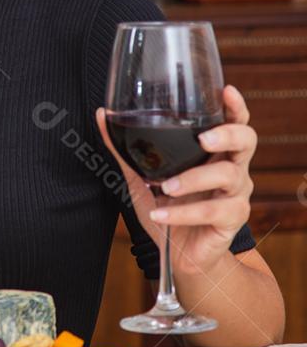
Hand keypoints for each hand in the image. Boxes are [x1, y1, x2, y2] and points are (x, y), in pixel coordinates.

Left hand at [96, 85, 256, 277]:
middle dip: (227, 134)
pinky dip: (182, 213)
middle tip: (203, 139)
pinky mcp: (232, 219)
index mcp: (215, 151)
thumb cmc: (167, 208)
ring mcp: (236, 194)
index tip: (226, 91)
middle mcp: (232, 167)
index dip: (235, 106)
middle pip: (246, 140)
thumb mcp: (140, 176)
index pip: (234, 122)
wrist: (179, 255)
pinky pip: (212, 211)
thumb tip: (101, 115)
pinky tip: (159, 214)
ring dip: (194, 179)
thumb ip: (123, 148)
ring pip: (228, 175)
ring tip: (165, 187)